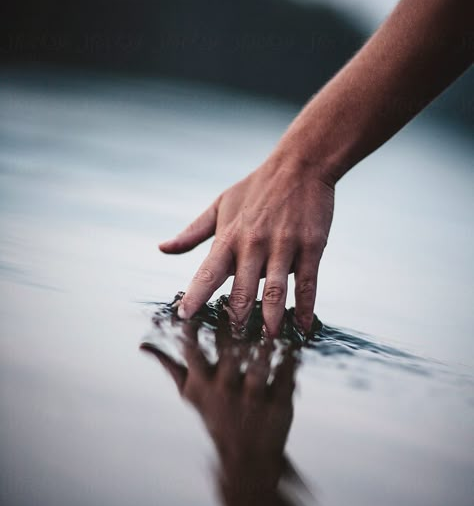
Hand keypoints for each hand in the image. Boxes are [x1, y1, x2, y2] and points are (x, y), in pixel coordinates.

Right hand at [141, 319, 297, 487]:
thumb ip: (170, 366)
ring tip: (270, 318)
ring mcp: (253, 398)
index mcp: (202, 385)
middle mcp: (225, 390)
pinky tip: (295, 338)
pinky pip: (286, 374)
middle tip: (236, 303)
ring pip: (259, 363)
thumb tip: (143, 345)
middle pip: (228, 351)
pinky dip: (291, 356)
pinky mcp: (280, 403)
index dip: (195, 326)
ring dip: (264, 341)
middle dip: (230, 327)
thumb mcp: (191, 394)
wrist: (246, 457)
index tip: (199, 305)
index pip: (193, 350)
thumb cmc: (216, 415)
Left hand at [160, 155, 334, 334]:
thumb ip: (192, 233)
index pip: (208, 271)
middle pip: (243, 288)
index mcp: (229, 236)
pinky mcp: (311, 246)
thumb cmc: (256, 187)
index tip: (184, 317)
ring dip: (271, 318)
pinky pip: (308, 282)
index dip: (195, 294)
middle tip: (234, 343)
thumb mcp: (220, 205)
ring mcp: (284, 245)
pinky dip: (306, 306)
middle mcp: (254, 243)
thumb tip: (162, 249)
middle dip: (238, 317)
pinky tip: (303, 326)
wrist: (301, 163)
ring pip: (276, 289)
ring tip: (269, 340)